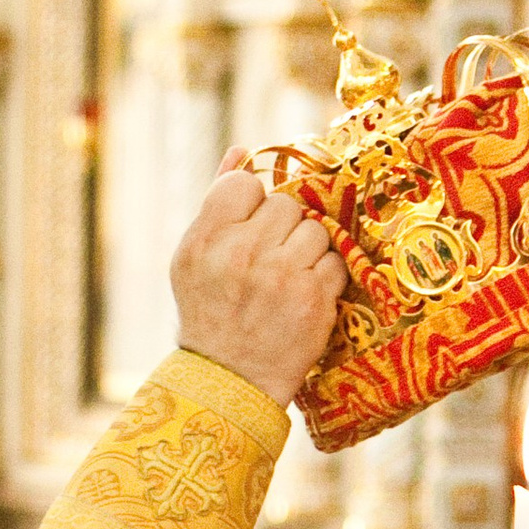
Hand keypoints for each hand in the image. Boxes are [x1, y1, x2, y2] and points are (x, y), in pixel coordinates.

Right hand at [169, 159, 345, 404]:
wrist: (230, 377)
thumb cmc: (210, 311)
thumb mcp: (193, 257)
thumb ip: (217, 203)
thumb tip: (241, 150)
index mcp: (208, 239)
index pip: (245, 183)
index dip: (253, 202)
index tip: (251, 227)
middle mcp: (243, 253)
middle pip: (286, 205)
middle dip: (283, 228)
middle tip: (270, 258)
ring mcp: (282, 276)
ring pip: (316, 230)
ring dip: (308, 250)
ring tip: (288, 276)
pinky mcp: (314, 299)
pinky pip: (335, 262)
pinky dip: (325, 277)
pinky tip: (304, 294)